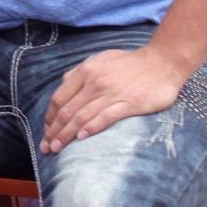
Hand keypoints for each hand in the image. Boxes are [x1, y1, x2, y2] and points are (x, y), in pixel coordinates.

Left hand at [40, 45, 186, 153]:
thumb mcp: (100, 59)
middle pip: (67, 110)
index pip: (59, 98)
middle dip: (53, 131)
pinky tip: (81, 138)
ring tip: (57, 148)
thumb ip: (81, 71)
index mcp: (85, 72)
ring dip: (67, 134)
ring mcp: (111, 93)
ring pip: (82, 117)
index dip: (50, 117)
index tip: (46, 131)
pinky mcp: (128, 103)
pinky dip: (90, 128)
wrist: (161, 62)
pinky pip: (105, 118)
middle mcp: (94, 82)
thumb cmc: (130, 62)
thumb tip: (64, 82)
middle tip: (45, 147)